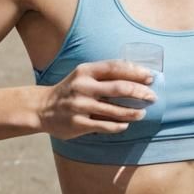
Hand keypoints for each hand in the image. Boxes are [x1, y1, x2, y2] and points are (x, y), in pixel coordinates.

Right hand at [38, 60, 156, 138]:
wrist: (42, 108)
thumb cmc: (70, 90)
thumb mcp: (83, 75)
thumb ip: (104, 75)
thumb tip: (138, 77)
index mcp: (85, 71)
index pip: (116, 67)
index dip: (136, 72)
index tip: (150, 77)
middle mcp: (82, 87)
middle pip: (119, 88)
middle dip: (139, 93)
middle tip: (152, 97)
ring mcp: (80, 106)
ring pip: (115, 110)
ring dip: (133, 112)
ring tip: (142, 113)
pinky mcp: (78, 123)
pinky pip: (105, 126)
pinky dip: (119, 126)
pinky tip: (126, 125)